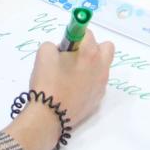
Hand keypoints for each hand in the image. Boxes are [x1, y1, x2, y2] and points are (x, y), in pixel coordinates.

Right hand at [4, 31, 113, 149]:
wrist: (50, 116)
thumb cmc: (47, 82)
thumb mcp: (43, 54)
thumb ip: (53, 45)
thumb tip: (62, 51)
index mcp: (90, 52)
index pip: (88, 32)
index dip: (74, 35)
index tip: (66, 45)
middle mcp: (101, 66)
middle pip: (106, 47)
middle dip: (92, 47)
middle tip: (74, 57)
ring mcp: (102, 84)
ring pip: (102, 66)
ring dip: (91, 65)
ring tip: (72, 75)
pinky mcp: (99, 99)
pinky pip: (97, 83)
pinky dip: (88, 82)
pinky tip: (73, 90)